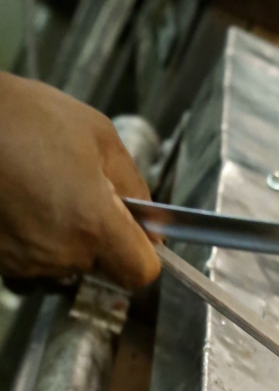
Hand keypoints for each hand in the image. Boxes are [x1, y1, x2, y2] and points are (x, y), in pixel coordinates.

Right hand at [0, 77, 158, 290]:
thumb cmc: (19, 118)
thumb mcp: (97, 134)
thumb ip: (132, 183)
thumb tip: (147, 216)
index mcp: (92, 225)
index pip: (139, 272)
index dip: (143, 252)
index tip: (136, 231)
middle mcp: (58, 253)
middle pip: (99, 266)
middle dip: (97, 235)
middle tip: (77, 191)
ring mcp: (22, 262)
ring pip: (62, 265)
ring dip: (60, 237)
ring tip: (40, 191)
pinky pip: (27, 261)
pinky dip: (29, 238)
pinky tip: (18, 203)